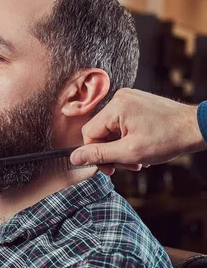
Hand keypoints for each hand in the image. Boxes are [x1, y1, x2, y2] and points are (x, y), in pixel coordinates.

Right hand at [70, 88, 205, 174]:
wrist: (196, 127)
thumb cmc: (168, 138)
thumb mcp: (129, 152)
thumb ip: (99, 155)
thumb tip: (73, 158)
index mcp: (116, 107)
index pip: (89, 134)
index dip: (96, 154)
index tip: (110, 169)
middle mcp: (120, 98)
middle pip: (101, 132)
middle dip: (112, 152)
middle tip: (128, 166)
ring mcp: (129, 98)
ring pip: (111, 129)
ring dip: (121, 147)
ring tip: (138, 159)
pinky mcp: (137, 102)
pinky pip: (122, 123)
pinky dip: (128, 138)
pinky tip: (141, 147)